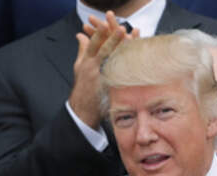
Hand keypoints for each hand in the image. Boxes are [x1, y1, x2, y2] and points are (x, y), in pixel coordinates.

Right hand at [69, 11, 136, 128]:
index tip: (105, 24)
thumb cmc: (82, 86)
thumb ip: (82, 50)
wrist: (82, 110)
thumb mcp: (79, 67)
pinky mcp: (109, 88)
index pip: (92, 45)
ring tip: (132, 42)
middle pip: (104, 51)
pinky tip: (136, 63)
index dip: (99, 34)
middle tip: (121, 29)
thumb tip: (81, 35)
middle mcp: (93, 69)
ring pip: (113, 62)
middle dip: (112, 40)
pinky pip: (120, 76)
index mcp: (86, 62)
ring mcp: (101, 79)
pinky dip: (128, 68)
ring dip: (123, 52)